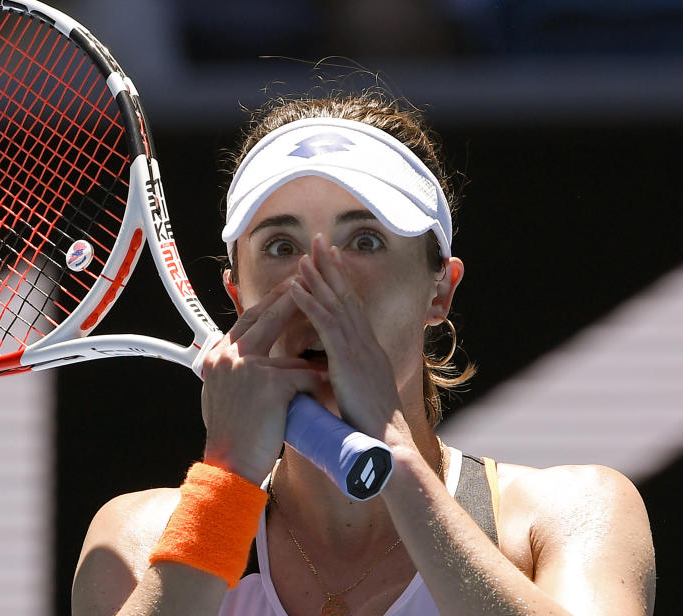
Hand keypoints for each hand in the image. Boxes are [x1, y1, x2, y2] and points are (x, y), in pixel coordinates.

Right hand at [200, 281, 320, 483]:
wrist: (228, 466)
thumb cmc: (230, 438)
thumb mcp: (221, 395)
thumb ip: (235, 372)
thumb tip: (251, 360)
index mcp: (216, 357)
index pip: (246, 320)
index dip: (269, 304)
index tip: (288, 289)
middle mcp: (228, 356)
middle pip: (264, 316)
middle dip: (289, 297)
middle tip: (311, 281)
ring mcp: (246, 367)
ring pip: (288, 350)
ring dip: (307, 359)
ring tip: (329, 351)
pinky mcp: (268, 382)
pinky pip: (302, 376)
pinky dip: (314, 386)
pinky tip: (322, 393)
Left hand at [288, 235, 409, 442]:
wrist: (386, 442)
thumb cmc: (371, 428)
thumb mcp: (357, 397)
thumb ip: (343, 381)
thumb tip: (324, 378)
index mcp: (368, 350)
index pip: (353, 307)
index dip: (342, 282)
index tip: (331, 260)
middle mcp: (366, 343)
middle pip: (347, 295)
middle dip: (332, 266)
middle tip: (320, 240)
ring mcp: (358, 348)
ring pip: (336, 303)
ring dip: (318, 276)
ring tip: (304, 254)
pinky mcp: (347, 359)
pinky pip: (325, 323)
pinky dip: (310, 302)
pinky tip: (296, 287)